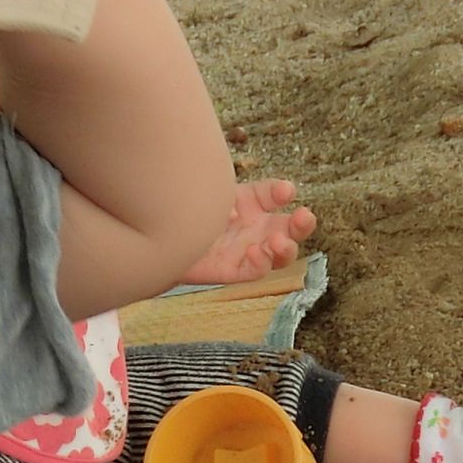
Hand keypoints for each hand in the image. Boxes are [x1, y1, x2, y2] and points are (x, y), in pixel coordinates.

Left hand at [180, 176, 315, 285]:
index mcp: (254, 206)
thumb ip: (248, 192)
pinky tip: (255, 251)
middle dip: (302, 225)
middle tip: (304, 217)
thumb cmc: (188, 209)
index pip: (276, 196)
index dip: (282, 193)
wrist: (158, 234)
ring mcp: (247, 251)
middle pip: (290, 230)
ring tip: (279, 240)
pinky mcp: (233, 270)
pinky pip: (255, 271)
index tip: (285, 191)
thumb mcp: (219, 193)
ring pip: (279, 256)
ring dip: (286, 248)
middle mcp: (256, 229)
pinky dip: (260, 262)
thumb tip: (282, 192)